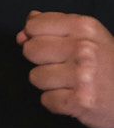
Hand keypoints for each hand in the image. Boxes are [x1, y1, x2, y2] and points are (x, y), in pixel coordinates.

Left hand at [18, 10, 113, 127]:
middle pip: (30, 50)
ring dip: (49, 83)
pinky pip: (46, 100)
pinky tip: (73, 96)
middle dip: (41, 60)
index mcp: (84, 27)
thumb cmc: (109, 66)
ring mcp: (82, 76)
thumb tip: (23, 33)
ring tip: (70, 82)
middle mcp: (83, 49)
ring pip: (35, 76)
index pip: (34, 25)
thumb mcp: (88, 36)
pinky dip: (56, 101)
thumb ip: (53, 27)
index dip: (35, 36)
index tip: (49, 44)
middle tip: (62, 65)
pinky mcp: (80, 101)